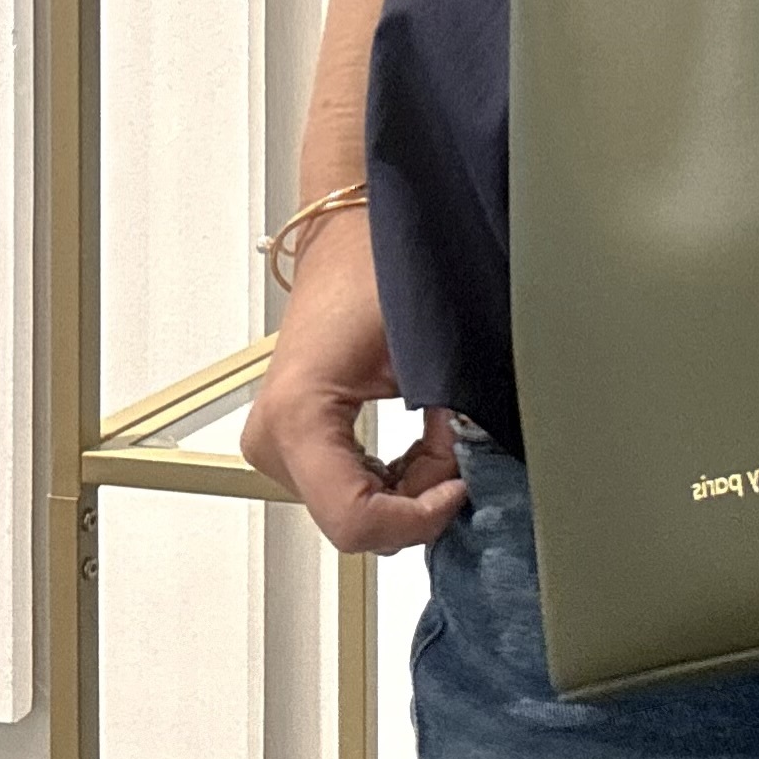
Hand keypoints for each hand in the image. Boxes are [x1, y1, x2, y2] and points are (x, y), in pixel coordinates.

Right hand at [241, 209, 470, 553]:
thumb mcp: (431, 352)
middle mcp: (273, 441)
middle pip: (360, 522)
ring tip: (437, 426)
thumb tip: (485, 471)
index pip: (355, 522)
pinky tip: (418, 436)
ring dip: (413, 484)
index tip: (460, 485)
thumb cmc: (380, 270)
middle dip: (421, 494)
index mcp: (296, 418)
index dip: (419, 518)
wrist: (353, 236)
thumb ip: (458, 426)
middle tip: (454, 436)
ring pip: (361, 511)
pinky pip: (354, 491)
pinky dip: (398, 476)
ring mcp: (277, 448)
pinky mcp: (292, 446)